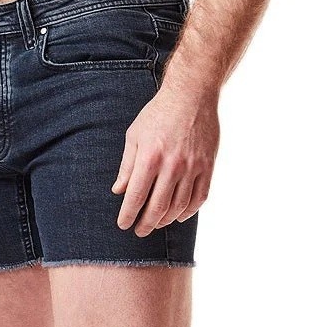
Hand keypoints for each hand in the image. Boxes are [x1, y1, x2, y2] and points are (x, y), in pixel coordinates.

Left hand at [112, 83, 219, 235]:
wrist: (192, 94)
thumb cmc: (158, 114)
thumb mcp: (135, 136)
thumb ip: (127, 166)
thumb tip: (119, 191)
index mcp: (150, 158)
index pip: (136, 197)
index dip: (128, 215)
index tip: (124, 225)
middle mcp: (172, 165)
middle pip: (157, 208)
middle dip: (146, 224)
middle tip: (139, 231)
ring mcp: (193, 167)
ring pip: (178, 207)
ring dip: (165, 220)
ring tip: (156, 223)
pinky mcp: (208, 166)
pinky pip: (199, 198)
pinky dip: (188, 212)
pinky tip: (178, 215)